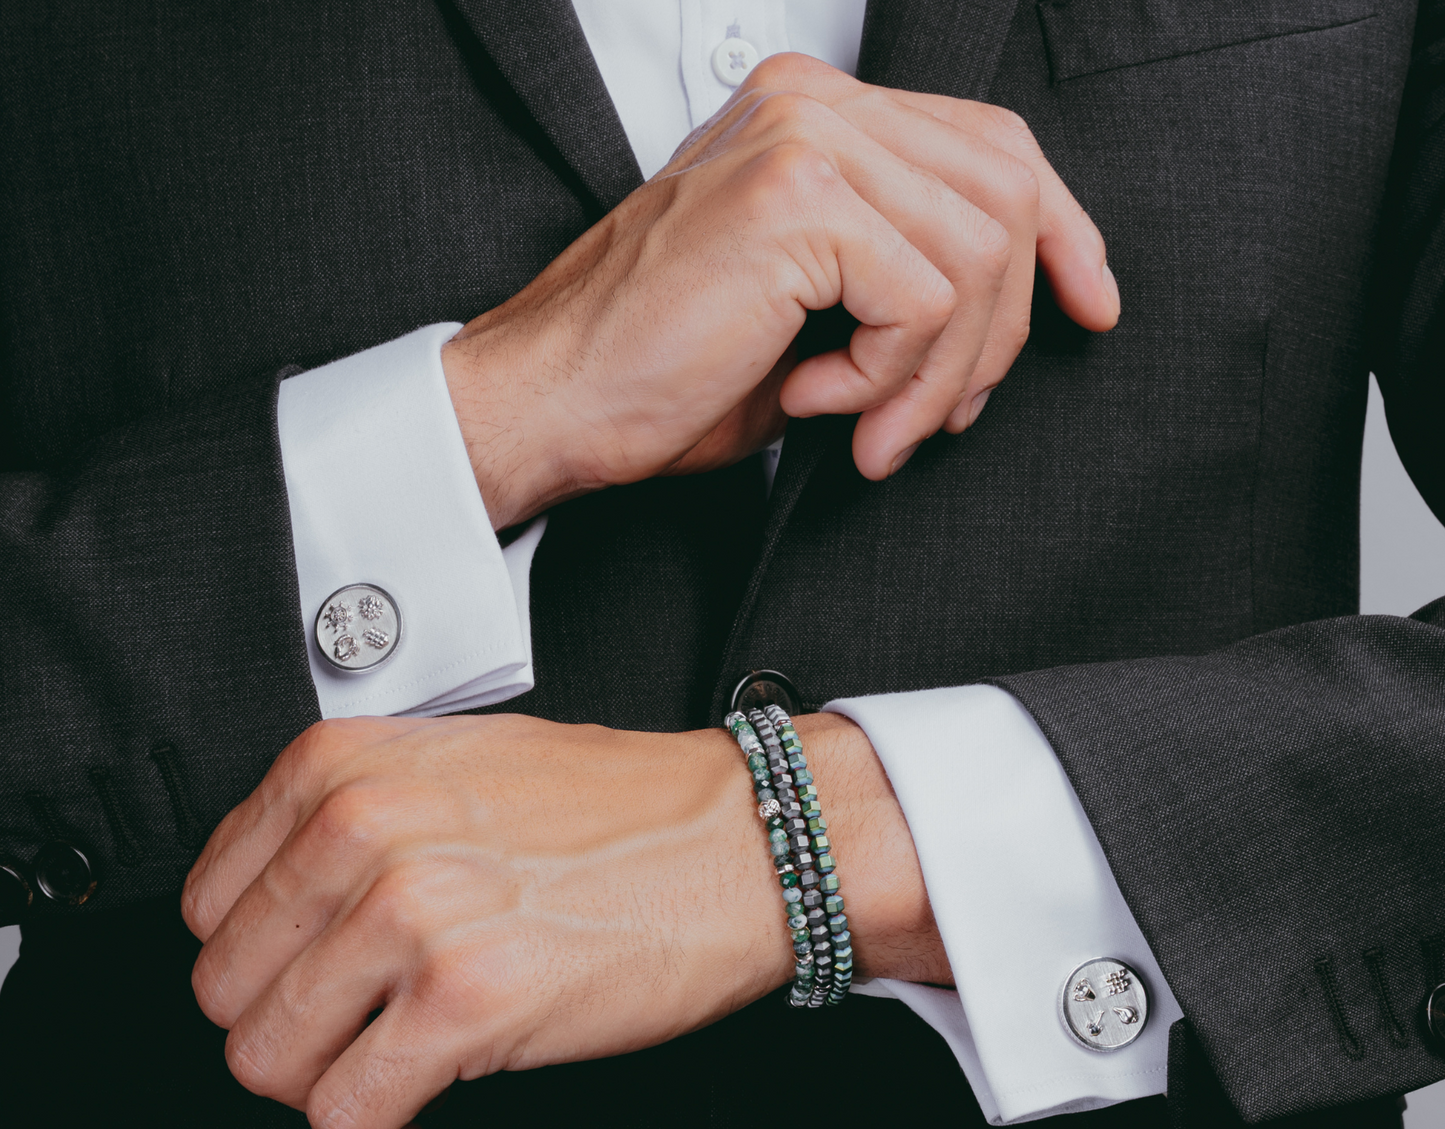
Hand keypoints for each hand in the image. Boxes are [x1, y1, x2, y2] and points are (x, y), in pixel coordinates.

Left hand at [183, 712, 943, 1128]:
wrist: (741, 842)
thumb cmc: (623, 809)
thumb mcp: (456, 767)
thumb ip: (352, 818)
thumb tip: (282, 903)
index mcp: (346, 767)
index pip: (208, 901)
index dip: (253, 962)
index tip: (296, 984)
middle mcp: (364, 831)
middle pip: (227, 988)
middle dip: (284, 1032)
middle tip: (343, 1040)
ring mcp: (412, 915)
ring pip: (270, 1061)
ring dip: (323, 1090)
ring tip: (379, 1079)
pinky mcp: (465, 1003)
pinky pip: (347, 1114)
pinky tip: (410, 1117)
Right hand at [444, 53, 1117, 530]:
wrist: (555, 398)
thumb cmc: (661, 369)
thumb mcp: (810, 315)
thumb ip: (899, 283)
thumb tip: (999, 323)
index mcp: (815, 115)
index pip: (990, 145)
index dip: (1062, 228)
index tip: (1092, 303)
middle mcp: (815, 103)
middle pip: (1004, 192)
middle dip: (1002, 330)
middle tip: (941, 415)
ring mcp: (806, 139)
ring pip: (978, 252)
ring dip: (941, 373)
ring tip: (872, 428)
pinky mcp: (797, 200)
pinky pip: (924, 300)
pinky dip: (892, 377)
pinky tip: (820, 401)